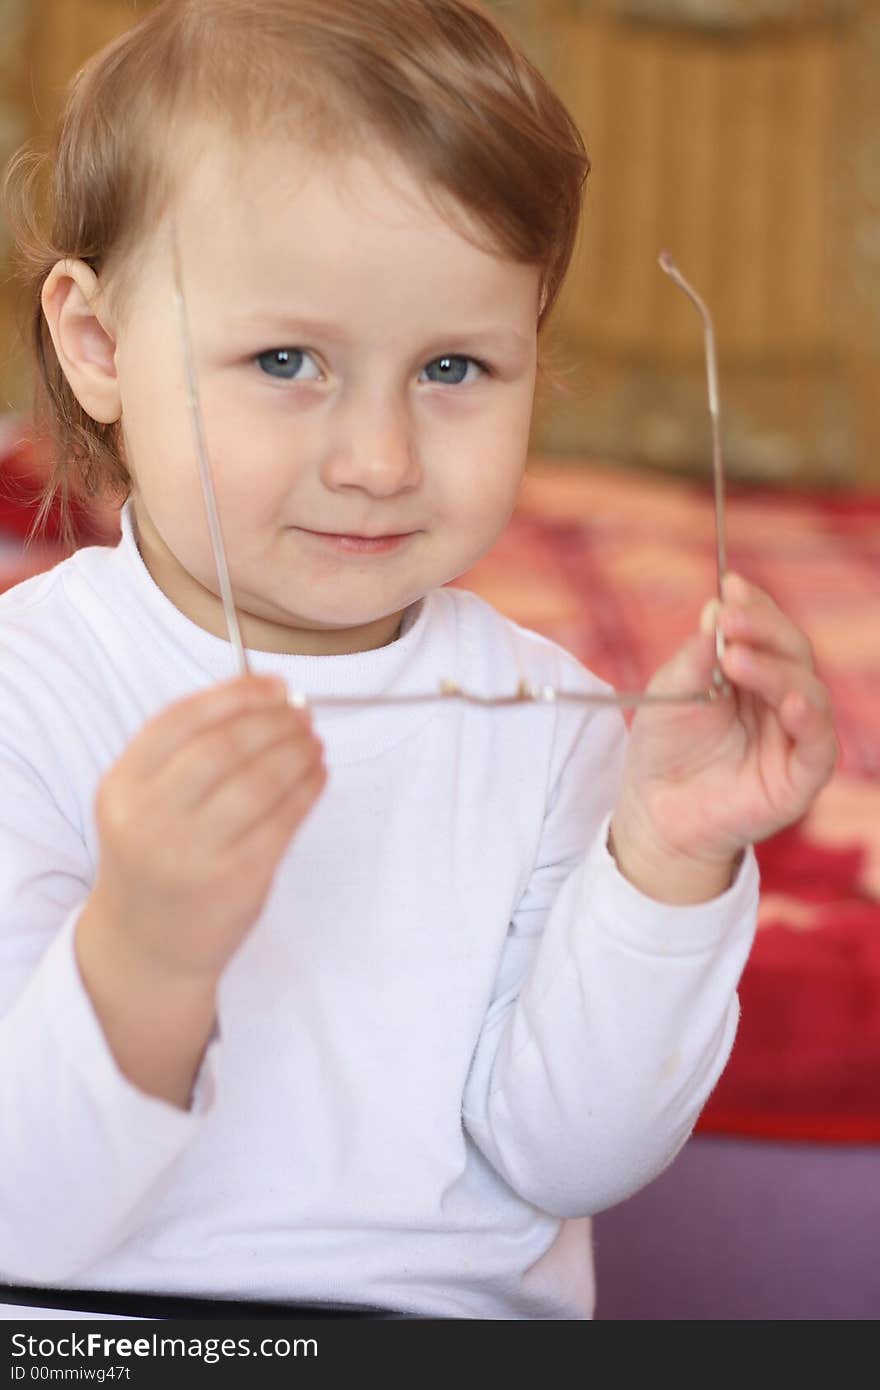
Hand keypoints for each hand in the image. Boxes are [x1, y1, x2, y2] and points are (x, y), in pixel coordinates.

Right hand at [89, 675, 326, 983]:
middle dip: (273, 722)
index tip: (274, 684)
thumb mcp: (144, 799)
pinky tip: (317, 774)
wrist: (148, 942)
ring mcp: (191, 855)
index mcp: (122, 787)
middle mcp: (149, 820)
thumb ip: (190, 749)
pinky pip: (283, 821)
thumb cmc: (157, 854)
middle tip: (302, 713)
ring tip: (313, 741)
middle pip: (223, 747)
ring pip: (259, 782)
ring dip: (296, 752)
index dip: (236, 694)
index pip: (181, 719)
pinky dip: (308, 789)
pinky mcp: (235, 882)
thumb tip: (270, 697)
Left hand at [609, 573, 838, 900]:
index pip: (768, 630)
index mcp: (755, 672)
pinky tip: (791, 703)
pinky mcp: (801, 778)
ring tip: (739, 660)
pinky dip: (810, 721)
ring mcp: (795, 737)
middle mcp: (782, 699)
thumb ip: (697, 656)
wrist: (655, 811)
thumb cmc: (665, 747)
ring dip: (778, 671)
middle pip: (794, 652)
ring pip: (809, 691)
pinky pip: (820, 746)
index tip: (731, 586)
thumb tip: (717, 608)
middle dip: (765, 631)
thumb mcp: (672, 691)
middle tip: (731, 621)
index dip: (755, 607)